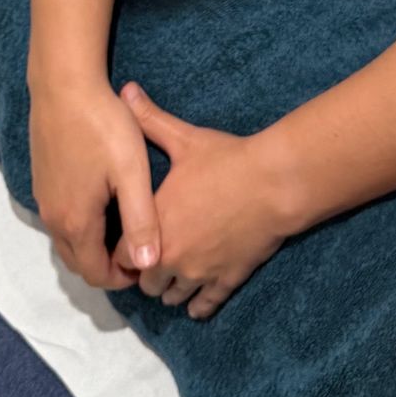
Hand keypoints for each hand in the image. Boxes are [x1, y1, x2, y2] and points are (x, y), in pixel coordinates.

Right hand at [29, 73, 161, 290]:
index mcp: (76, 221)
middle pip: (77, 262)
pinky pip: (60, 220)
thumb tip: (149, 265)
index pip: (95, 274)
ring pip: (67, 241)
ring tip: (124, 230)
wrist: (64, 85)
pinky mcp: (42, 181)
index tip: (148, 264)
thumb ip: (141, 221)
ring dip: (92, 246)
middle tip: (138, 251)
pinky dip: (80, 227)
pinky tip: (103, 204)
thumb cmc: (103, 126)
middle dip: (106, 267)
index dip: (122, 278)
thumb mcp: (131, 173)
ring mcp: (43, 199)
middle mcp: (53, 217)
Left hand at [111, 83, 286, 319]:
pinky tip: (195, 305)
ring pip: (172, 297)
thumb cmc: (227, 160)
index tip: (127, 241)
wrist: (275, 184)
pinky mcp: (226, 280)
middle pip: (145, 283)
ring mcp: (200, 273)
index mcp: (154, 225)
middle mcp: (172, 257)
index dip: (122, 249)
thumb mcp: (184, 139)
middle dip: (145, 272)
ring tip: (171, 279)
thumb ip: (149, 119)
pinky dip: (198, 306)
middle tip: (150, 260)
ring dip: (169, 290)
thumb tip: (126, 90)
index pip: (120, 255)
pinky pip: (205, 306)